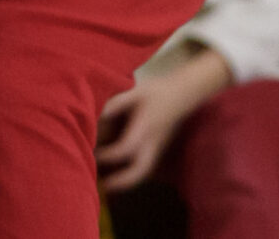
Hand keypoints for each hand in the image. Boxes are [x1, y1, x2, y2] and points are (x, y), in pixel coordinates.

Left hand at [96, 47, 231, 192]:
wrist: (183, 94)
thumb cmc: (157, 92)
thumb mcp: (135, 92)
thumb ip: (117, 103)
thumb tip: (99, 115)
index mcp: (145, 127)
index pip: (126, 148)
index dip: (109, 154)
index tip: (94, 153)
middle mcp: (153, 142)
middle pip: (140, 169)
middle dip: (122, 180)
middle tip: (104, 185)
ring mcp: (158, 147)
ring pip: (144, 171)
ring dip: (127, 181)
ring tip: (107, 184)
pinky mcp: (159, 148)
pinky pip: (147, 166)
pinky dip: (132, 173)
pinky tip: (118, 174)